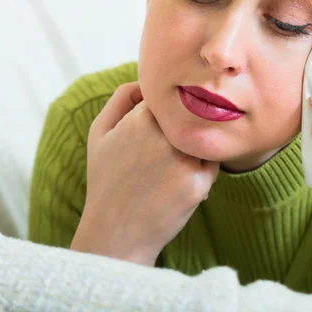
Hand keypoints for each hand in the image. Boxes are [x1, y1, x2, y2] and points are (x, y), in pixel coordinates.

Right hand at [70, 82, 219, 265]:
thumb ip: (122, 97)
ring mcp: (184, 160)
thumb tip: (147, 78)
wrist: (115, 233)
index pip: (170, 96)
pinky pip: (211, 160)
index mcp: (140, 119)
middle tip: (165, 146)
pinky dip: (201, 165)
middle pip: (190, 113)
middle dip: (182, 125)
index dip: (166, 109)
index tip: (158, 123)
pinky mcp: (198, 184)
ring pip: (204, 134)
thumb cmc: (106, 179)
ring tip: (169, 164)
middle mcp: (164, 137)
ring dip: (194, 143)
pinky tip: (178, 180)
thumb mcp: (100, 131)